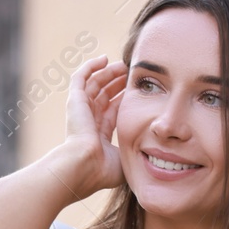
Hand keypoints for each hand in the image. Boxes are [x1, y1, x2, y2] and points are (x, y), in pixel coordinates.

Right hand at [60, 55, 127, 196]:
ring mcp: (80, 110)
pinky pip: (81, 77)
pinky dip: (91, 66)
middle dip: (117, 83)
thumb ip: (136, 151)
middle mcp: (88, 121)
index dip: (124, 99)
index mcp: (99, 135)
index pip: (113, 111)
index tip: (138, 90)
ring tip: (122, 65)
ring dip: (108, 73)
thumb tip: (154, 151)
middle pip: (104, 95)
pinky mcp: (75, 101)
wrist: (83, 166)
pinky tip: (104, 59)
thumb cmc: (102, 169)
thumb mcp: (125, 159)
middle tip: (131, 74)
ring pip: (94, 84)